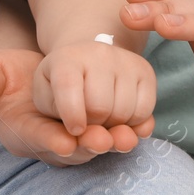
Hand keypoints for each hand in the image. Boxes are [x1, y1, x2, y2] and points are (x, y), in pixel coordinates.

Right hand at [0, 47, 150, 165]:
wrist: (25, 78)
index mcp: (18, 130)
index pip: (34, 139)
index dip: (49, 141)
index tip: (65, 142)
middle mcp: (48, 141)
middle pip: (71, 149)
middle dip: (88, 146)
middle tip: (104, 139)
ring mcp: (73, 138)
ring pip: (95, 146)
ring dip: (112, 142)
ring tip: (127, 137)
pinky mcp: (93, 130)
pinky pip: (113, 136)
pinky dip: (129, 131)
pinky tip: (143, 126)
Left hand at [32, 40, 156, 138]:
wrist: (85, 62)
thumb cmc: (60, 90)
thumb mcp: (47, 106)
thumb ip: (59, 128)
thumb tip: (103, 141)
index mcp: (65, 59)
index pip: (68, 88)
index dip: (71, 115)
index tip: (74, 129)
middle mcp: (97, 53)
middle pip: (100, 107)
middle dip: (93, 125)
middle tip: (87, 120)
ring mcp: (125, 60)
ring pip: (124, 112)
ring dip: (113, 126)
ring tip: (102, 116)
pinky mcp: (145, 70)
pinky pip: (144, 111)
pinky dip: (133, 123)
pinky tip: (120, 115)